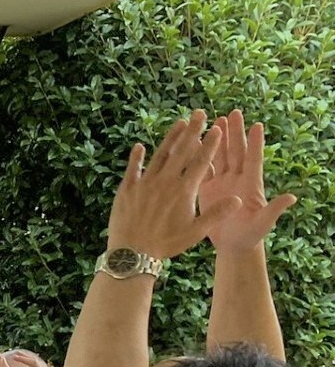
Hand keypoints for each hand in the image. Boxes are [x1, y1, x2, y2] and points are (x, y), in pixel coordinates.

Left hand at [106, 110, 235, 259]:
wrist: (132, 254)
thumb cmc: (166, 245)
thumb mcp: (195, 232)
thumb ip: (216, 214)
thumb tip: (240, 200)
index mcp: (184, 190)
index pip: (201, 162)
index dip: (210, 144)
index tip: (217, 128)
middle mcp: (165, 182)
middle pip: (181, 151)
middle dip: (192, 130)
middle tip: (199, 113)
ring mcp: (144, 183)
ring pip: (160, 155)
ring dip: (170, 138)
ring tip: (179, 123)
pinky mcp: (126, 189)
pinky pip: (133, 169)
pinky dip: (136, 157)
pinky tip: (140, 146)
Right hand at [200, 109, 294, 255]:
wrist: (233, 245)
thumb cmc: (250, 235)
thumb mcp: (263, 223)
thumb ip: (274, 209)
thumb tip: (291, 198)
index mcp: (250, 185)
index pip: (253, 160)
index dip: (255, 144)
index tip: (256, 125)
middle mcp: (237, 179)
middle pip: (236, 152)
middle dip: (235, 133)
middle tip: (233, 113)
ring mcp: (222, 183)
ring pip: (220, 156)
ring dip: (218, 139)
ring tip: (215, 120)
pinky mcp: (207, 189)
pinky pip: (203, 169)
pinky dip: (199, 155)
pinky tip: (194, 143)